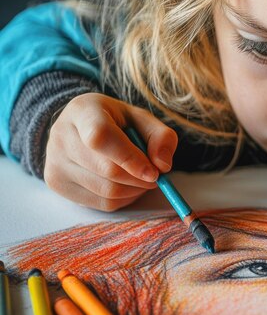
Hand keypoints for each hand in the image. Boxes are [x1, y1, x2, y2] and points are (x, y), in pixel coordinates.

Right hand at [44, 93, 177, 210]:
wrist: (80, 128)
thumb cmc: (116, 122)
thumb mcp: (142, 119)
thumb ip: (161, 137)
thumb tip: (162, 166)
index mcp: (83, 111)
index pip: (101, 137)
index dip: (130, 158)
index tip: (154, 173)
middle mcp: (61, 135)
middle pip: (107, 170)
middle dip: (139, 178)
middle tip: (155, 176)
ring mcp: (55, 162)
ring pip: (106, 191)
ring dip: (134, 190)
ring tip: (141, 178)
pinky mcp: (57, 184)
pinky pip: (101, 203)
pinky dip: (123, 199)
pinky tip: (126, 185)